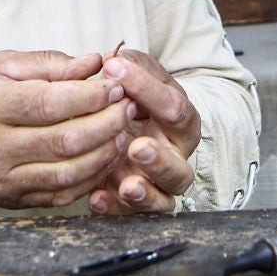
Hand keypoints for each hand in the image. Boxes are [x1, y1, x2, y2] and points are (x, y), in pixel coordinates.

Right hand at [0, 50, 134, 207]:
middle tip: (127, 108)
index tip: (115, 86)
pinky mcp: (10, 200)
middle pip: (65, 141)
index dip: (90, 96)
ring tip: (121, 133)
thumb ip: (48, 64)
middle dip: (107, 124)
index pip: (50, 104)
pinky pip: (59, 195)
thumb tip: (94, 62)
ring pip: (67, 173)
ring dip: (103, 154)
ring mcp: (2, 179)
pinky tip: (102, 159)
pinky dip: (88, 179)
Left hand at [87, 50, 201, 214]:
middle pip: (179, 167)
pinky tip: (97, 199)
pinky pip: (131, 215)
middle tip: (137, 147)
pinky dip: (115, 209)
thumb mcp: (137, 75)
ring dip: (146, 193)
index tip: (114, 69)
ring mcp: (156, 183)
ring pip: (164, 198)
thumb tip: (114, 60)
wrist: (130, 123)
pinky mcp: (136, 202)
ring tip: (127, 185)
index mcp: (179, 121)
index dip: (146, 89)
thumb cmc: (136, 99)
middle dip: (159, 160)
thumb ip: (129, 66)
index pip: (173, 107)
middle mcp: (173, 156)